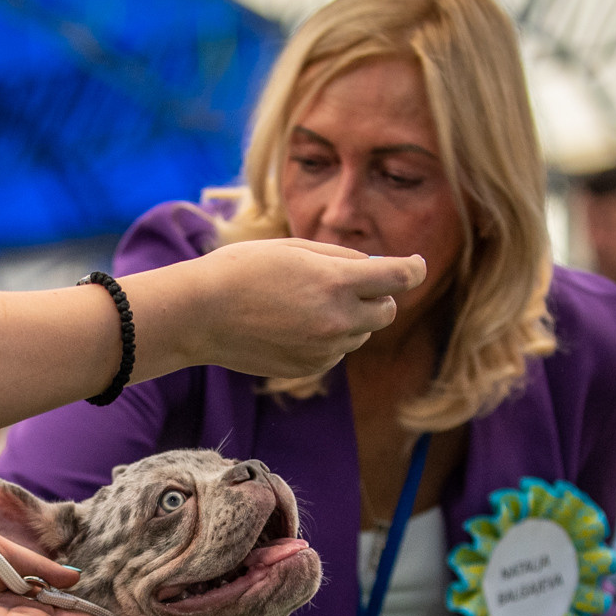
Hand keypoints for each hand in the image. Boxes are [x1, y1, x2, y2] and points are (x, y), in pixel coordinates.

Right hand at [141, 238, 425, 380]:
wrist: (201, 314)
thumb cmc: (244, 270)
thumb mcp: (296, 247)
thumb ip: (343, 257)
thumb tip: (376, 268)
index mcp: (336, 282)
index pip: (399, 278)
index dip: (412, 268)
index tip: (414, 265)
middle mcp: (337, 320)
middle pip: (387, 310)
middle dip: (377, 295)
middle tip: (351, 283)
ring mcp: (325, 349)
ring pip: (361, 333)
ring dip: (349, 318)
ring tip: (306, 303)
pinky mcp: (310, 368)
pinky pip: (336, 351)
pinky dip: (328, 338)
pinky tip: (292, 326)